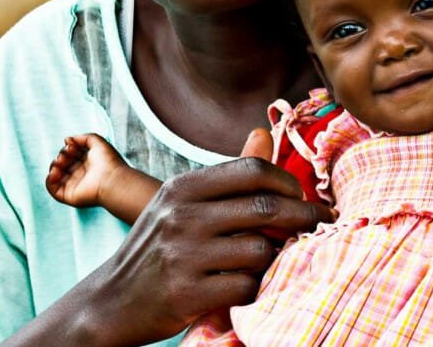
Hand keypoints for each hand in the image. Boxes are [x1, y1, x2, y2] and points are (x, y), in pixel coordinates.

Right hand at [46, 133, 126, 207]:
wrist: (112, 179)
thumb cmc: (108, 161)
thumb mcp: (97, 141)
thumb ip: (83, 138)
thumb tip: (68, 140)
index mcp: (89, 163)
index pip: (72, 155)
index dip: (69, 148)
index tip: (72, 145)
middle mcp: (81, 174)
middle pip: (63, 164)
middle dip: (61, 156)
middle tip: (67, 153)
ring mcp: (74, 185)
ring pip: (56, 175)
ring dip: (54, 166)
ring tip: (60, 161)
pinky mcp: (68, 195)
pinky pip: (53, 189)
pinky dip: (49, 180)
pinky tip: (55, 171)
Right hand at [77, 148, 333, 344]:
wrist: (111, 301)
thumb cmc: (158, 246)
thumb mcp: (182, 202)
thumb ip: (229, 174)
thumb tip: (264, 131)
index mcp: (183, 187)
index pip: (252, 170)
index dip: (288, 181)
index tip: (303, 195)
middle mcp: (182, 216)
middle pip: (266, 207)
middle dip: (304, 216)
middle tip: (322, 223)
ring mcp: (184, 255)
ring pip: (261, 249)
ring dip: (275, 257)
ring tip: (271, 260)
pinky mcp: (188, 294)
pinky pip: (247, 286)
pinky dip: (257, 287)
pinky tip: (249, 285)